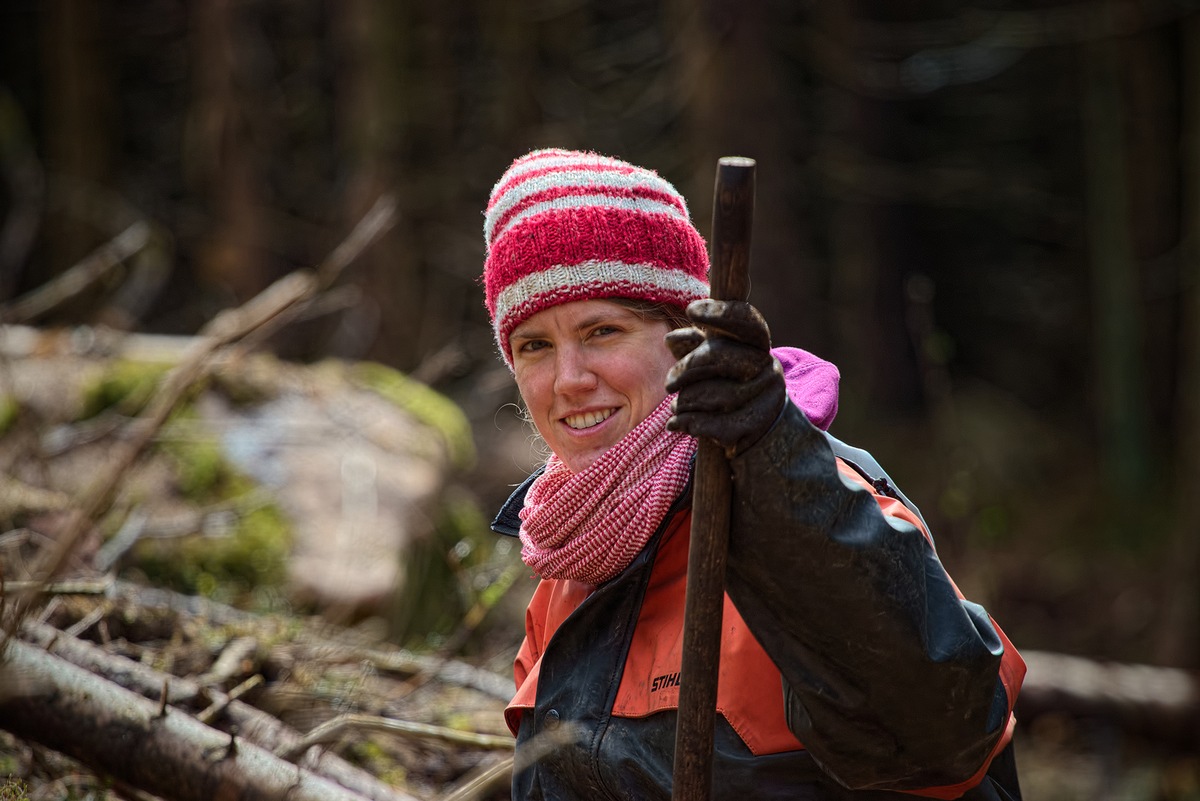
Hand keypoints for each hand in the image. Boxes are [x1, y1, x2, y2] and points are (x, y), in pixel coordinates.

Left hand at [665, 299, 785, 455]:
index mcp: (757, 345)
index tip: (691, 310)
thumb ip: (694, 347)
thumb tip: (673, 339)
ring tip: (675, 407)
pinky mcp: (758, 426)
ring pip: (716, 394)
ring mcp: (767, 397)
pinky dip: (690, 423)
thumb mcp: (711, 362)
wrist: (758, 431)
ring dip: (686, 402)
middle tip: (669, 383)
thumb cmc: (727, 387)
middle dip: (687, 368)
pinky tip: (676, 423)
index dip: (721, 313)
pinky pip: (716, 424)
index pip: (747, 321)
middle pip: (721, 356)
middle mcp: (768, 367)